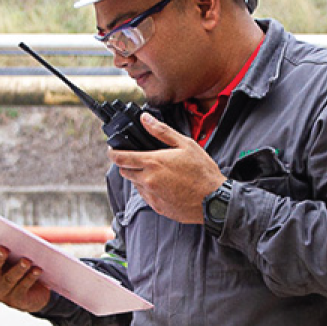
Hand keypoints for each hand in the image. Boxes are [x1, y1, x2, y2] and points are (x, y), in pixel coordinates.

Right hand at [0, 235, 51, 312]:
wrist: (35, 295)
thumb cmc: (23, 270)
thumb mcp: (15, 259)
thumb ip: (11, 250)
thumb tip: (17, 238)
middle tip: (3, 248)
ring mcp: (2, 293)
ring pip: (9, 279)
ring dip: (18, 269)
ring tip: (26, 260)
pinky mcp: (15, 301)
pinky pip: (22, 288)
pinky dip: (30, 278)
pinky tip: (37, 270)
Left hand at [108, 113, 224, 223]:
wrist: (214, 200)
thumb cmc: (202, 171)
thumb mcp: (185, 144)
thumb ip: (162, 131)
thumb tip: (145, 118)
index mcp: (152, 163)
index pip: (120, 158)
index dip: (113, 153)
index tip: (112, 150)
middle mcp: (148, 180)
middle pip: (124, 172)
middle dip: (126, 164)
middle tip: (138, 159)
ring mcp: (151, 195)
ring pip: (135, 184)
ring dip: (139, 177)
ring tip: (158, 172)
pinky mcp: (157, 207)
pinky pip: (146, 196)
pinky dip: (149, 189)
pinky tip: (165, 185)